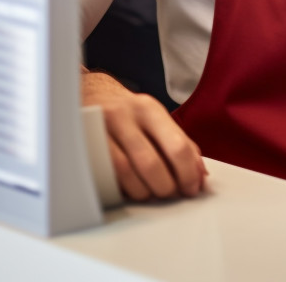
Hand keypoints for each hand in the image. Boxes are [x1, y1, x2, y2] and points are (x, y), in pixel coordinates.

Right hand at [82, 70, 206, 201]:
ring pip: (126, 173)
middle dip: (165, 187)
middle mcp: (125, 115)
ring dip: (142, 192)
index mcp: (149, 109)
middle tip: (169, 193)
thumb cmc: (128, 113)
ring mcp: (102, 129)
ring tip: (148, 192)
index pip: (177, 145)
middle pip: (151, 163)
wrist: (89, 93)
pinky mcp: (84, 144)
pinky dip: (120, 189)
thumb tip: (201, 174)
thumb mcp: (155, 118)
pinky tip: (127, 189)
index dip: (188, 174)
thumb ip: (180, 144)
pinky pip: (105, 176)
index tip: (191, 188)